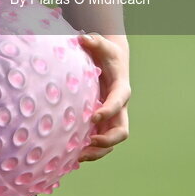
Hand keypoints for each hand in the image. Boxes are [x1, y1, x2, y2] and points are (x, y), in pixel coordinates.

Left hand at [77, 33, 130, 161]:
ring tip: (78, 157)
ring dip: (98, 152)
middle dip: (107, 140)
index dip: (108, 111)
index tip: (92, 117)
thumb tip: (83, 38)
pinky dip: (90, 151)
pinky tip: (72, 156)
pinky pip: (100, 142)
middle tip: (88, 143)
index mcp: (121, 89)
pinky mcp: (102, 124)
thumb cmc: (106, 53)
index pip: (119, 103)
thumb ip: (95, 41)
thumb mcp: (102, 44)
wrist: (111, 61)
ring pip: (111, 142)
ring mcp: (112, 118)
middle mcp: (119, 107)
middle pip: (122, 130)